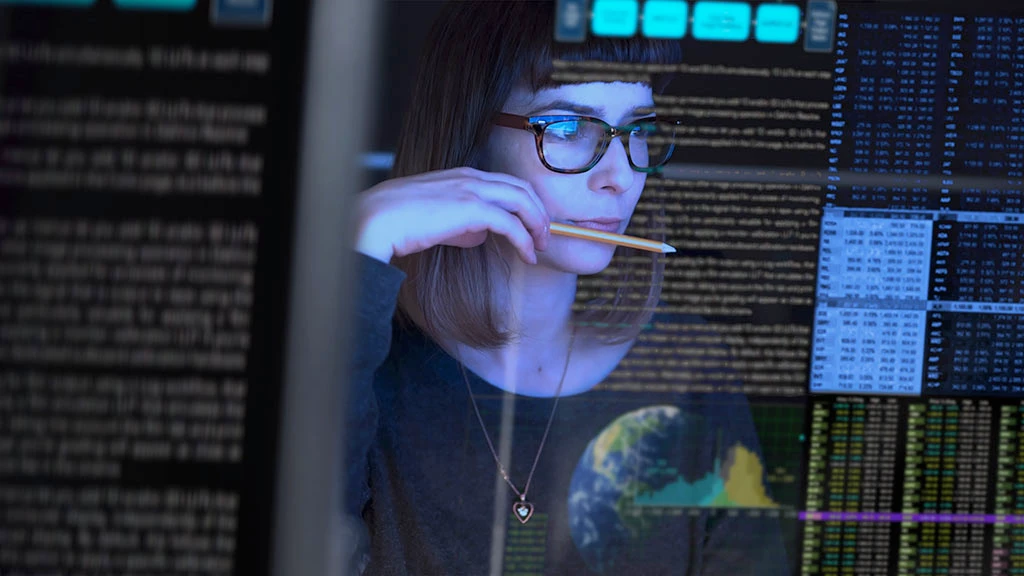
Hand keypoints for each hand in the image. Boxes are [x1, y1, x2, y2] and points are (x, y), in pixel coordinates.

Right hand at [355, 167, 550, 264]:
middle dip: (539, 213)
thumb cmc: (400, 221)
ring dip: (538, 225)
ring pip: (523, 201)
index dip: (526, 204)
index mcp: (463, 175)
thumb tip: (480, 235)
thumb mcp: (437, 218)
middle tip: (545, 237)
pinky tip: (527, 256)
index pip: (507, 184)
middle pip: (522, 189)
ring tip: (540, 247)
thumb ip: (461, 223)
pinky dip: (524, 240)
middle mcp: (472, 177)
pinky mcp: (472, 209)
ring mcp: (473, 190)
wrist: (379, 219)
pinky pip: (511, 223)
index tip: (532, 226)